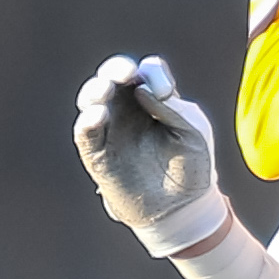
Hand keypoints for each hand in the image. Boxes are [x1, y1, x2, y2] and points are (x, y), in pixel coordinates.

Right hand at [71, 56, 225, 249]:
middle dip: (115, 69)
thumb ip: (173, 109)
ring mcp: (111, 130)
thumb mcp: (194, 134)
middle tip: (125, 73)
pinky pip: (84, 132)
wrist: (182, 209)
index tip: (164, 90)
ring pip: (91, 98)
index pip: (143, 71)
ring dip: (95, 90)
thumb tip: (141, 88)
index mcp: (153, 98)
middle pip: (111, 76)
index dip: (148, 71)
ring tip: (106, 91)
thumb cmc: (193, 168)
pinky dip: (87, 120)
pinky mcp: (97, 155)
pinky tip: (99, 115)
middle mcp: (128, 109)